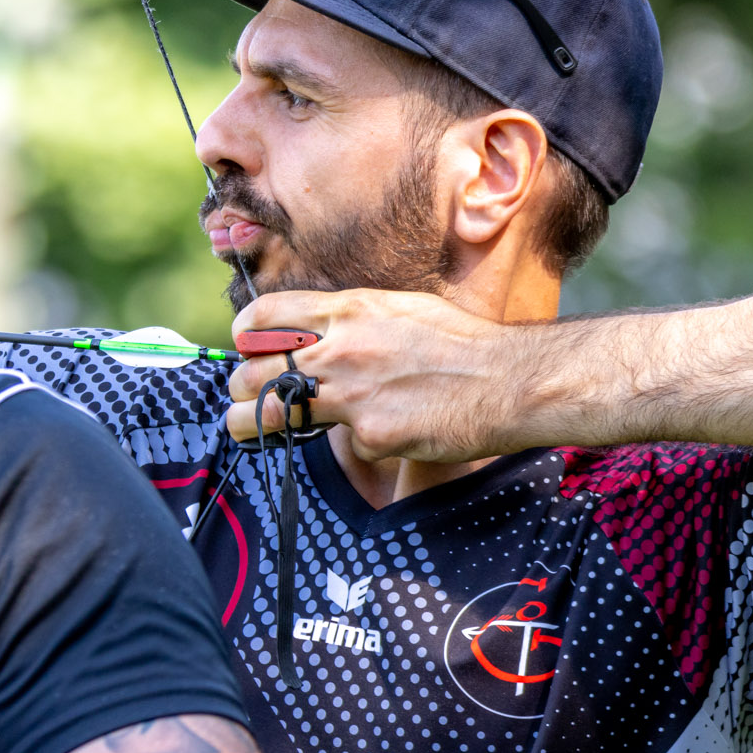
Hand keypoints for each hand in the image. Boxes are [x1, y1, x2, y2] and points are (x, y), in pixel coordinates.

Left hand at [224, 289, 537, 463]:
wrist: (510, 379)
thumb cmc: (463, 343)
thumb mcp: (400, 310)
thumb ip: (355, 321)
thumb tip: (322, 333)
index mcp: (350, 310)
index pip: (266, 315)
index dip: (245, 333)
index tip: (243, 346)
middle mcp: (342, 348)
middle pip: (254, 369)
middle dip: (242, 385)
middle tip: (247, 394)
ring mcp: (354, 393)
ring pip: (271, 412)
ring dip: (250, 423)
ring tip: (245, 428)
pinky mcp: (372, 433)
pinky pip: (347, 442)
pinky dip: (362, 441)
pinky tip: (388, 432)